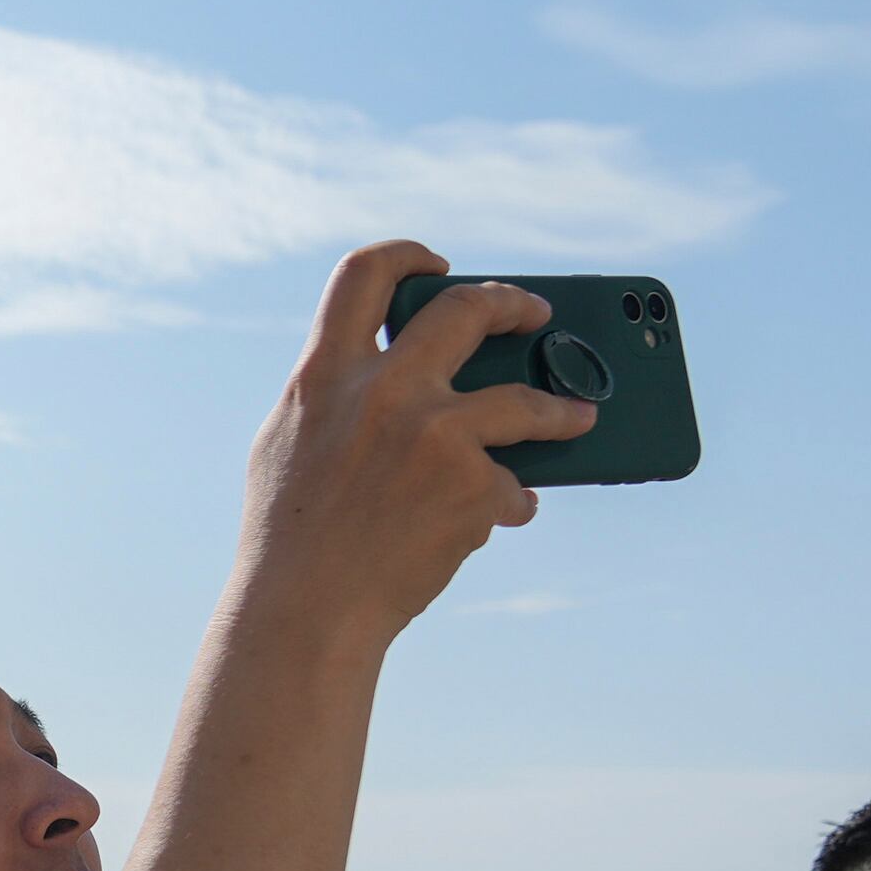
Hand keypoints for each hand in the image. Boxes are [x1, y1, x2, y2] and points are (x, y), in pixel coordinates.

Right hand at [234, 242, 598, 645]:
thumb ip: (337, 400)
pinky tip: (494, 521)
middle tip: (536, 314)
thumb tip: (409, 375)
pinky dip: (504, 505)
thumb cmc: (291, 539)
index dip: (407, 255)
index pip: (364, 276)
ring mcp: (432, 435)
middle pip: (468, 308)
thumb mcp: (290, 447)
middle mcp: (383, 391)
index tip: (437, 264)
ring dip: (563, 410)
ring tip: (581, 420)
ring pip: (526, 400)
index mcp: (324, 376)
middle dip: (514, 303)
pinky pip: (510, 485)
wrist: (304, 616)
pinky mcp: (471, 485)